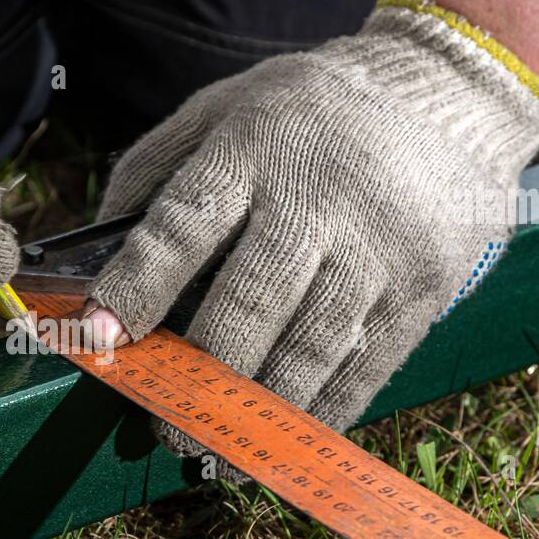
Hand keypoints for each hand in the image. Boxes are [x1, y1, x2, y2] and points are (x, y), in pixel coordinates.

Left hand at [88, 0, 538, 441]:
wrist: (448, 92)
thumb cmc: (307, 113)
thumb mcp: (224, 107)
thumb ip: (155, 170)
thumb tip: (90, 257)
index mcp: (254, 145)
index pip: (185, 223)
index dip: (138, 284)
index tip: (98, 336)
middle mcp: (318, 195)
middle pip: (251, 300)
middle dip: (200, 372)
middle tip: (164, 423)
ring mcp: (379, 244)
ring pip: (310, 346)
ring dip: (257, 410)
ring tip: (217, 446)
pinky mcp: (425, 284)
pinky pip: (367, 366)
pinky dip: (322, 412)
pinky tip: (285, 439)